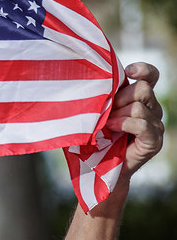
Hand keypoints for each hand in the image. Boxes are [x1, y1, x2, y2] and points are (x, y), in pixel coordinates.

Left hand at [106, 62, 163, 177]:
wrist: (100, 169)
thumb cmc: (95, 137)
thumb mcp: (97, 112)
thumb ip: (100, 97)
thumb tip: (84, 79)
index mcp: (141, 99)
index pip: (151, 76)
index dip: (143, 69)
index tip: (128, 71)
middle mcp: (152, 109)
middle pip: (143, 88)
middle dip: (120, 97)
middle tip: (107, 111)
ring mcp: (156, 125)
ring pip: (139, 107)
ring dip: (118, 115)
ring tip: (107, 125)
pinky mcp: (154, 141)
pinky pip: (142, 124)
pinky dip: (124, 124)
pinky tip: (113, 129)